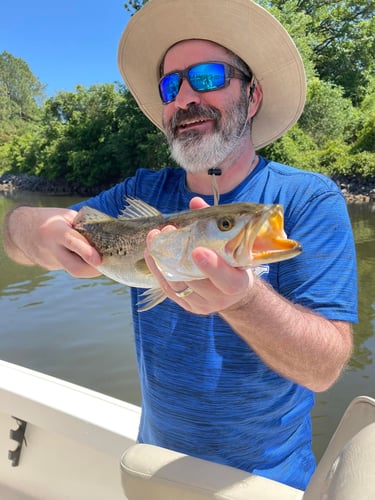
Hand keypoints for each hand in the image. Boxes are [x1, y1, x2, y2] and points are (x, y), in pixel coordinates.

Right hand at [4, 206, 101, 277]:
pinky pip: (70, 268)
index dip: (87, 252)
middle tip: (106, 264)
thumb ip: (83, 226)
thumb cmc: (48, 219)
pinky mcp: (50, 267)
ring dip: (89, 268)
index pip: (72, 242)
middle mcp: (51, 248)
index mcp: (55, 230)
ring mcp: (49, 261)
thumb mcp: (66, 216)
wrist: (20, 230)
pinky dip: (80, 264)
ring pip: (74, 270)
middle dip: (93, 270)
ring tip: (97, 258)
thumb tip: (104, 238)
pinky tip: (81, 257)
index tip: (99, 260)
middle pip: (74, 267)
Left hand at [144, 197, 252, 313]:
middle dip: (178, 256)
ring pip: (178, 285)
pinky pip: (168, 289)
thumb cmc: (234, 261)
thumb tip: (195, 203)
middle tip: (168, 230)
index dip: (213, 267)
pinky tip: (150, 252)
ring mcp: (201, 304)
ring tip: (154, 237)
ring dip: (162, 260)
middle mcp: (220, 298)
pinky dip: (157, 270)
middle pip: (196, 282)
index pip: (228, 280)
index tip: (197, 250)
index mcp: (239, 284)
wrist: (233, 290)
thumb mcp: (233, 245)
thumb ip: (215, 225)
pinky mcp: (186, 304)